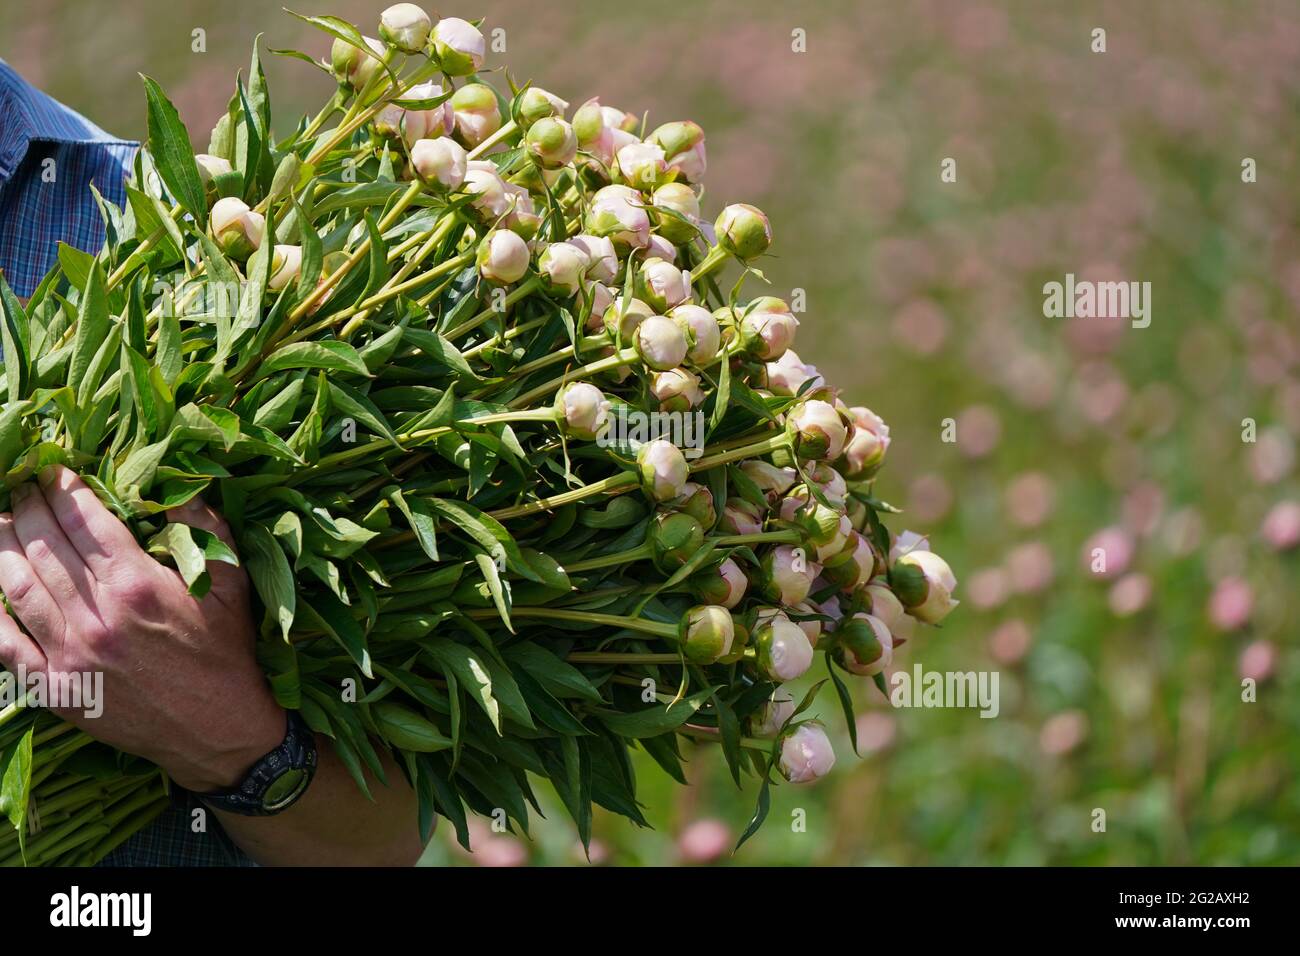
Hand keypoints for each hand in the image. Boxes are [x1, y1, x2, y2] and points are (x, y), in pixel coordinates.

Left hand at [0, 464, 284, 792]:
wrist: (217, 729)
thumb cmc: (227, 652)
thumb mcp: (232, 584)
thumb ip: (205, 529)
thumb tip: (180, 486)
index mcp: (138, 585)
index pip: (83, 520)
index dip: (62, 488)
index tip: (53, 471)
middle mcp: (97, 616)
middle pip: (43, 545)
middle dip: (28, 507)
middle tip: (22, 487)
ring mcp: (69, 655)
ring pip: (15, 584)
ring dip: (1, 545)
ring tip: (0, 522)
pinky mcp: (54, 688)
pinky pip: (3, 642)